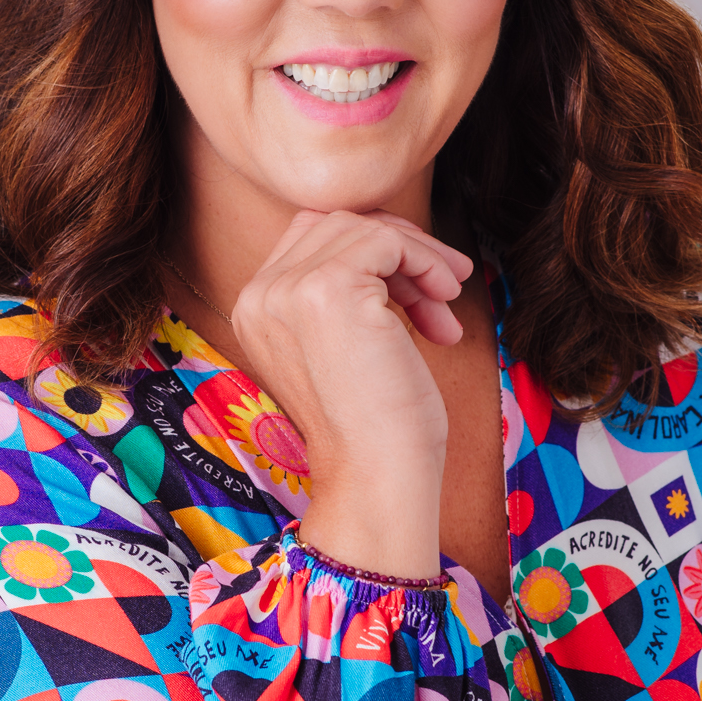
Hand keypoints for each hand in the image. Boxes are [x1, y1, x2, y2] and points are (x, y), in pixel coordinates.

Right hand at [232, 209, 472, 577]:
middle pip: (336, 225)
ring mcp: (287, 289)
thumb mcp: (348, 344)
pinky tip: (445, 301)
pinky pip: (387, 239)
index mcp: (254, 309)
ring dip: (419, 258)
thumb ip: (349, 293)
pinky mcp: (327, 288)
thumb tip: (398, 239)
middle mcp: (259, 295)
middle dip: (399, 249)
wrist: (377, 475)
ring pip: (365, 228)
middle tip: (444, 290)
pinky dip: (425, 260)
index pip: (311, 238)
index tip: (418, 288)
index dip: (371, 251)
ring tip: (447, 304)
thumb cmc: (375, 423)